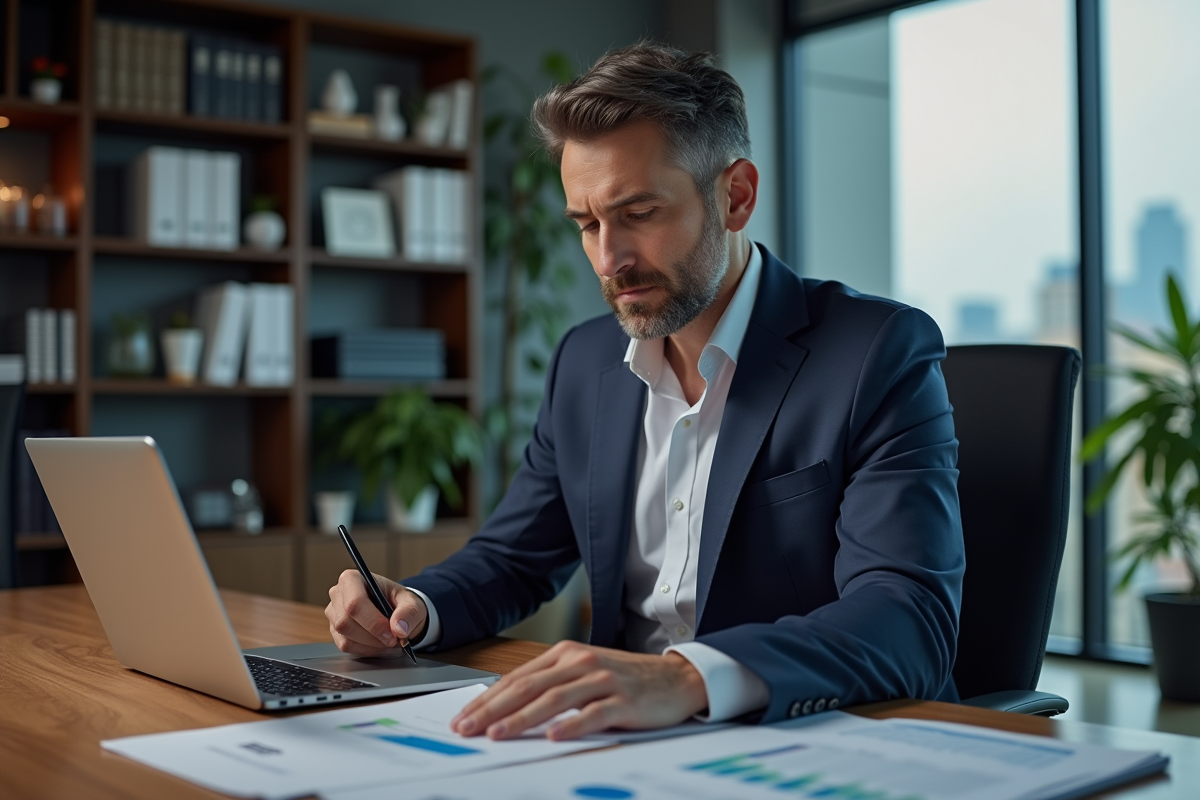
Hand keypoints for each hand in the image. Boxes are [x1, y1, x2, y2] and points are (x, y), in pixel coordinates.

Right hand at [325, 569, 427, 655]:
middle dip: (373, 635)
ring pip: (345, 637)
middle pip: (346, 622)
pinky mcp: (334, 630)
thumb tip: (399, 628)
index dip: (373, 622)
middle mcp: (338, 593)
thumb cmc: (399, 602)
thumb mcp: (411, 602)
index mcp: (353, 579)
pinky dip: (365, 649)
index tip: (392, 634)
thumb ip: (408, 612)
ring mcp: (333, 613)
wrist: (395, 611)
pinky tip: (377, 643)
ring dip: (370, 644)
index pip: (355, 603)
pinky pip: (345, 646)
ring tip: (388, 639)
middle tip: (393, 639)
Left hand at [449, 641, 707, 740]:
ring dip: (522, 718)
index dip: (487, 699)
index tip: (464, 717)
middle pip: (528, 687)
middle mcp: (580, 662)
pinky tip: (553, 736)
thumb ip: (550, 686)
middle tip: (468, 728)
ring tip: (498, 734)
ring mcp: (602, 679)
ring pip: (554, 700)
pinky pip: (594, 714)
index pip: (517, 679)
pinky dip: (572, 726)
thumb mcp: (583, 675)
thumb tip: (505, 706)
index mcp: (565, 655)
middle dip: (493, 709)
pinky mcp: (624, 700)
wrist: (675, 678)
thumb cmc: (624, 680)